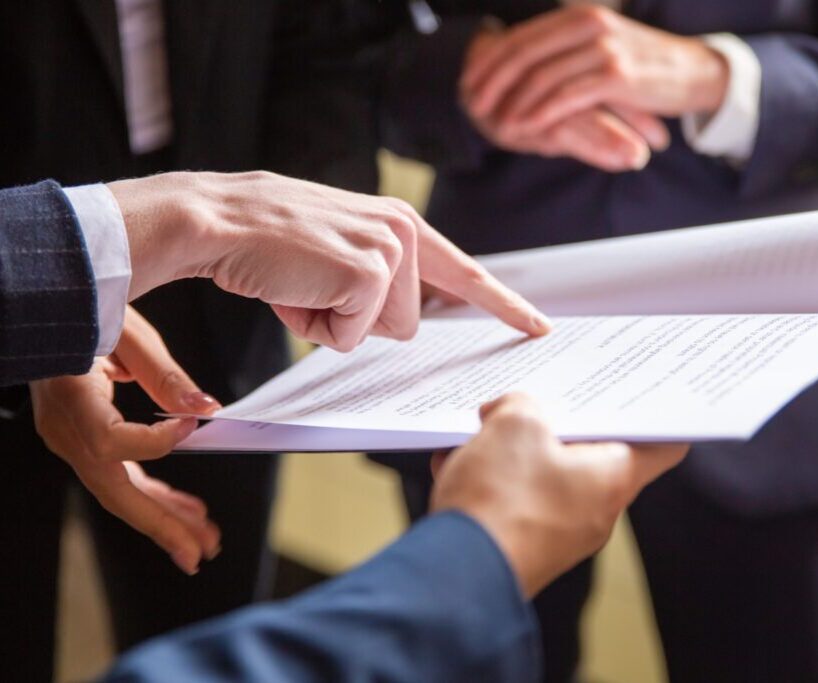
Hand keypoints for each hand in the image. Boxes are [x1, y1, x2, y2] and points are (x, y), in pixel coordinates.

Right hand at [30, 307, 221, 574]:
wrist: (47, 312)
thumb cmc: (85, 310)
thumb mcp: (129, 333)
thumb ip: (165, 375)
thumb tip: (207, 410)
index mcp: (72, 400)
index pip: (113, 441)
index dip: (159, 441)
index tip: (195, 426)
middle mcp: (66, 430)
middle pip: (115, 490)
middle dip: (162, 525)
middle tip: (202, 551)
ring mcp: (70, 440)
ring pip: (119, 491)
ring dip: (164, 518)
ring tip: (205, 539)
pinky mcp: (82, 439)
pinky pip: (119, 476)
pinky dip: (154, 494)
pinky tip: (185, 509)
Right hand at [108, 171, 550, 352]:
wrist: (219, 220)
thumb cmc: (269, 242)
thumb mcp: (337, 251)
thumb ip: (378, 276)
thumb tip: (401, 320)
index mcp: (402, 224)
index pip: (464, 272)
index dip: (503, 305)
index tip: (537, 328)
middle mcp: (405, 232)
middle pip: (407, 324)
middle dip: (356, 320)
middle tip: (313, 282)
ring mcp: (390, 251)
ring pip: (382, 333)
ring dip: (334, 322)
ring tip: (302, 281)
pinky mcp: (369, 273)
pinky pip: (351, 336)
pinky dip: (315, 326)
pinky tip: (294, 288)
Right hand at [430, 393, 686, 596]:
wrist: (457, 574)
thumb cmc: (501, 501)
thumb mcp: (513, 424)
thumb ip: (520, 405)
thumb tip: (508, 412)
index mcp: (612, 478)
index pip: (661, 446)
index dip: (652, 416)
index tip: (635, 396)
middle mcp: (596, 512)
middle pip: (589, 455)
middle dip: (555, 425)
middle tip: (528, 403)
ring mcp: (559, 535)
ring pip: (544, 477)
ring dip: (512, 452)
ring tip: (481, 433)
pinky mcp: (524, 548)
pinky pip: (514, 502)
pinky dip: (490, 481)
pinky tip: (456, 463)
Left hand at [463, 28, 660, 171]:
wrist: (692, 71)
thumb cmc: (640, 65)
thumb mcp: (599, 46)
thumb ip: (563, 49)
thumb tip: (519, 62)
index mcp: (578, 16)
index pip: (521, 36)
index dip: (490, 60)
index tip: (468, 82)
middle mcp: (588, 25)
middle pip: (524, 54)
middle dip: (493, 81)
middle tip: (472, 105)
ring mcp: (603, 49)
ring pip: (542, 76)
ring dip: (514, 102)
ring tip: (495, 122)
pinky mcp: (616, 76)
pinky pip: (567, 96)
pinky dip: (541, 112)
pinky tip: (526, 127)